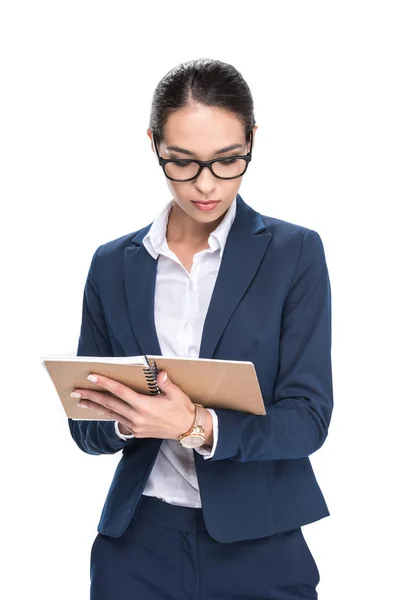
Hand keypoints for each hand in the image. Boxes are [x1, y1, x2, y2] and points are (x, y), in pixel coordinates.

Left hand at [71, 371, 200, 440]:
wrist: (189, 429)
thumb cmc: (183, 409)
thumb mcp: (176, 394)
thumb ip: (165, 383)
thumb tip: (158, 372)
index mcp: (145, 406)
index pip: (120, 392)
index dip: (105, 383)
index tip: (92, 377)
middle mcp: (137, 417)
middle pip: (110, 404)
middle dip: (92, 397)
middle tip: (76, 391)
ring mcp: (136, 426)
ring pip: (111, 414)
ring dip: (95, 407)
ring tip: (81, 402)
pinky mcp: (137, 432)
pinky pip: (118, 421)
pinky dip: (107, 414)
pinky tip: (100, 410)